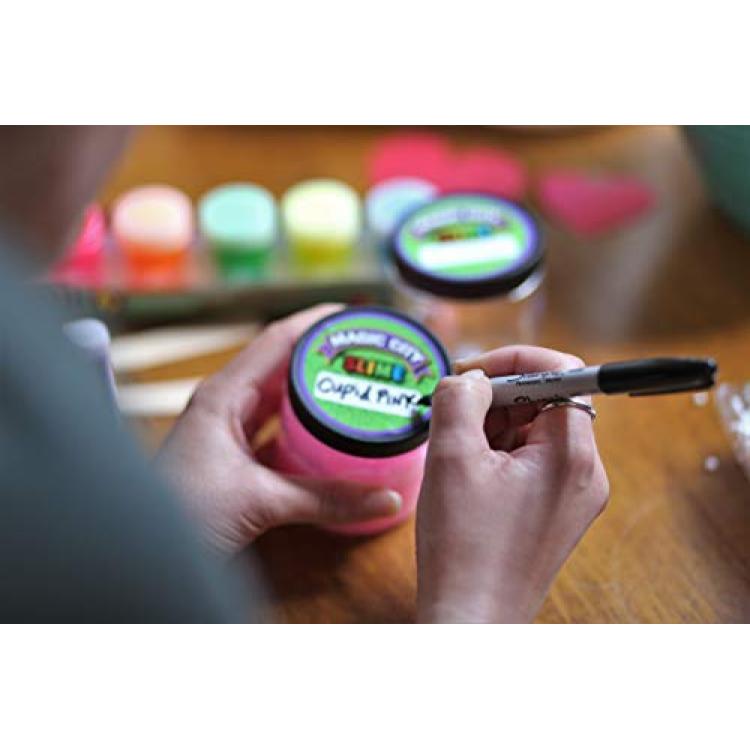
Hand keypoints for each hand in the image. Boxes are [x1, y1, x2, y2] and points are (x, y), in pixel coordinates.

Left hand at [158, 304, 401, 556]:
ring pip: (280, 401)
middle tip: (366, 355)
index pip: (276, 341)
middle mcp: (225, 406)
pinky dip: (305, 432)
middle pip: (282, 367)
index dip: (315, 323)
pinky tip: (331, 437)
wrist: (140, 559)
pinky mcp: (236, 460)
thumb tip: (385, 498)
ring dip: (314, 395)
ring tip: (356, 389)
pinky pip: (278, 433)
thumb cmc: (182, 514)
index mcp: (222, 396)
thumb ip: (325, 499)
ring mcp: (229, 433)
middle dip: (323, 358)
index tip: (353, 315)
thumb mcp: (260, 500)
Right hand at [416, 346, 609, 622]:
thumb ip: (460, 399)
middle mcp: (585, 473)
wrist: (471, 619)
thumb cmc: (464, 548)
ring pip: (535, 431)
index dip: (513, 362)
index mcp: (571, 455)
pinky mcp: (556, 511)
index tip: (472, 375)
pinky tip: (468, 475)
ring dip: (493, 428)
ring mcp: (574, 495)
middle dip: (497, 400)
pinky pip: (532, 462)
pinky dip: (499, 454)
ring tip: (457, 455)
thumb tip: (471, 380)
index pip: (562, 373)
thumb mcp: (451, 457)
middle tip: (454, 417)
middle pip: (548, 401)